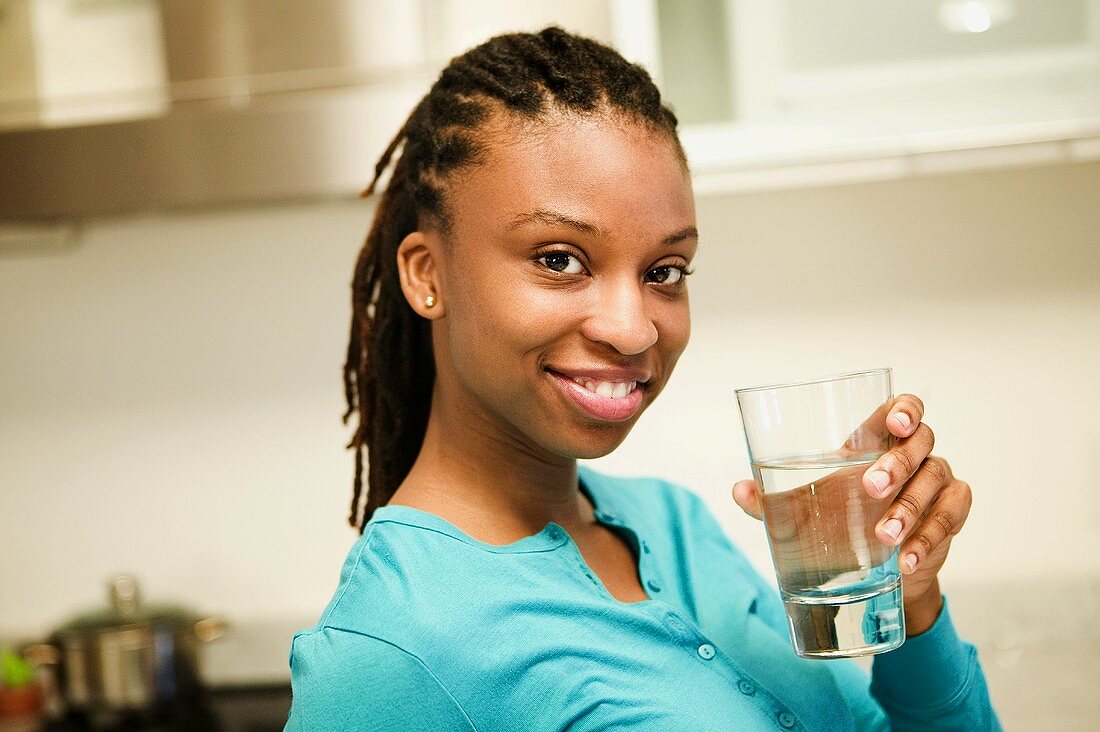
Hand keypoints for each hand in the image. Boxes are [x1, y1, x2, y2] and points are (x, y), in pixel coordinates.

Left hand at [733, 394, 972, 634]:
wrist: (878, 568)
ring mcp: (937, 481)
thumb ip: (772, 501)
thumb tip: (739, 491)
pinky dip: (928, 538)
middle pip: (920, 442)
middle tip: (871, 487)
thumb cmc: (841, 521)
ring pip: (935, 480)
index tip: (895, 422)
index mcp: (878, 440)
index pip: (902, 408)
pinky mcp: (952, 513)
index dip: (905, 409)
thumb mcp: (805, 511)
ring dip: (910, 508)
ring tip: (883, 537)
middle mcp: (914, 454)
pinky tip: (905, 558)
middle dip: (897, 463)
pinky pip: (950, 517)